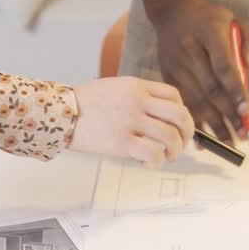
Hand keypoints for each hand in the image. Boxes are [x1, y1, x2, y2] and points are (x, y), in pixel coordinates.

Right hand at [69, 76, 193, 168]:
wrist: (61, 112)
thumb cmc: (83, 103)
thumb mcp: (114, 88)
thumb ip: (135, 96)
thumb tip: (154, 115)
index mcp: (137, 86)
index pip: (174, 95)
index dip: (182, 111)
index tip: (178, 124)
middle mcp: (138, 101)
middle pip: (179, 115)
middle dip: (187, 132)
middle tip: (183, 143)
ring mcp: (131, 121)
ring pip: (170, 136)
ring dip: (175, 150)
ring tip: (168, 156)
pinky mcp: (122, 141)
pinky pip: (152, 153)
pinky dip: (158, 161)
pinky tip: (151, 163)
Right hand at [142, 0, 248, 144]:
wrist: (173, 11)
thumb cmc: (210, 19)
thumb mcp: (236, 20)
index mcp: (210, 32)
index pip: (223, 66)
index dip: (236, 91)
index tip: (247, 112)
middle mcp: (190, 49)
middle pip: (210, 89)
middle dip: (228, 115)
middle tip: (244, 135)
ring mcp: (176, 64)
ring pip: (196, 100)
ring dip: (213, 124)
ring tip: (229, 143)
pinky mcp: (167, 75)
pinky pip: (181, 103)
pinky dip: (193, 122)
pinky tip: (203, 139)